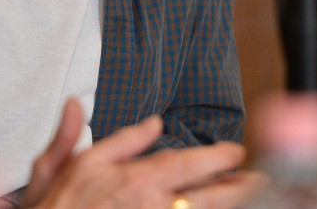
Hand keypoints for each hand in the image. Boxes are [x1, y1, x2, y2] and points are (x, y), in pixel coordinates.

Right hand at [21, 98, 266, 208]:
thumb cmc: (54, 208)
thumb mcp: (66, 165)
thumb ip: (104, 139)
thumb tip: (133, 116)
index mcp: (135, 180)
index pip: (187, 164)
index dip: (217, 157)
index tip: (234, 152)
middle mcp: (153, 206)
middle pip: (208, 196)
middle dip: (239, 187)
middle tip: (262, 179)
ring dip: (229, 204)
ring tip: (256, 197)